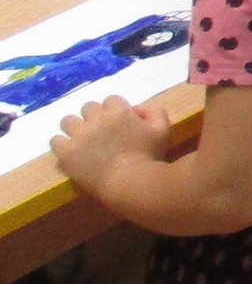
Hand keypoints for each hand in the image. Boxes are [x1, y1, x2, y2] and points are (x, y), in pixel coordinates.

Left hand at [52, 96, 171, 193]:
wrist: (131, 183)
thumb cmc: (150, 157)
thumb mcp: (163, 130)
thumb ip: (154, 112)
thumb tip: (136, 109)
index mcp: (119, 112)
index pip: (111, 100)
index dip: (115, 111)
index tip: (118, 124)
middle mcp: (97, 119)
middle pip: (88, 107)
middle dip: (94, 117)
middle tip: (100, 133)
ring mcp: (79, 135)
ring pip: (68, 121)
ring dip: (75, 128)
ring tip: (82, 141)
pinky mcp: (67, 152)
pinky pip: (55, 140)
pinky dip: (63, 144)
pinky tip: (72, 153)